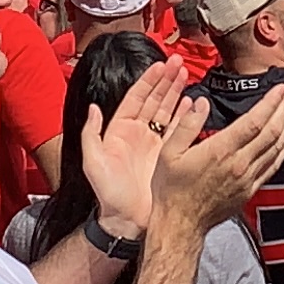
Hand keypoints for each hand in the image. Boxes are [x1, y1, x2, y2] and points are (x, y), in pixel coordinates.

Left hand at [79, 62, 182, 236]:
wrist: (127, 220)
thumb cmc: (108, 194)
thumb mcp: (93, 162)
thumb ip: (91, 133)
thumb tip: (94, 108)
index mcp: (120, 131)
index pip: (136, 98)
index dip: (148, 81)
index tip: (159, 65)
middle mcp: (139, 134)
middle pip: (155, 100)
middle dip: (166, 80)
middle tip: (177, 63)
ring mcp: (155, 143)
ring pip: (168, 110)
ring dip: (177, 92)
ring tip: (186, 75)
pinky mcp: (169, 155)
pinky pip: (179, 130)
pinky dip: (186, 115)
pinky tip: (192, 102)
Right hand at [155, 83, 283, 232]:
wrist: (180, 224)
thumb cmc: (171, 189)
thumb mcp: (168, 152)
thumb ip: (186, 124)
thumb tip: (200, 102)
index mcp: (220, 151)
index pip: (254, 122)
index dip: (272, 103)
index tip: (282, 89)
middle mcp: (239, 164)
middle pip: (272, 132)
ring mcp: (248, 178)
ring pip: (277, 147)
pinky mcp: (250, 190)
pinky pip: (273, 165)